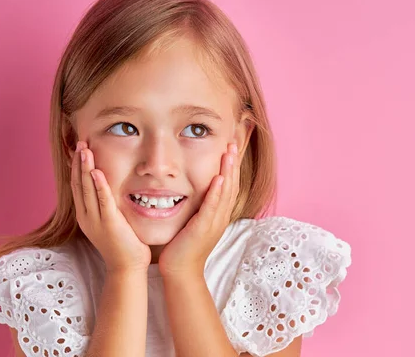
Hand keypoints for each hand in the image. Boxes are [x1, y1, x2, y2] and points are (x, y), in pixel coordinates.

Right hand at [71, 141, 151, 272]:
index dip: (77, 168)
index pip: (78, 186)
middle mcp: (87, 216)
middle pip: (78, 184)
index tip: (79, 150)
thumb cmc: (124, 244)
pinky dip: (99, 186)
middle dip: (79, 163)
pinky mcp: (109, 224)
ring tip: (84, 150)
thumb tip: (112, 189)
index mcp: (86, 215)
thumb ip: (109, 205)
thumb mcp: (112, 221)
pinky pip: (103, 201)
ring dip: (85, 168)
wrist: (127, 267)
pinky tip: (96, 172)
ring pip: (87, 189)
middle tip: (80, 143)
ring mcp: (96, 220)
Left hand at [158, 143, 239, 277]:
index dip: (232, 167)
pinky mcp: (203, 228)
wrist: (181, 271)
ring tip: (230, 153)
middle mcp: (220, 217)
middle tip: (234, 143)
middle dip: (233, 163)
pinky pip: (212, 207)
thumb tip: (194, 191)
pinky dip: (217, 192)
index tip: (231, 149)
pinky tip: (219, 178)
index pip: (229, 186)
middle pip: (231, 185)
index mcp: (219, 215)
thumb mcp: (194, 223)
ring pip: (225, 193)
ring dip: (228, 171)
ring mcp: (214, 223)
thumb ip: (197, 207)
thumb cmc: (183, 248)